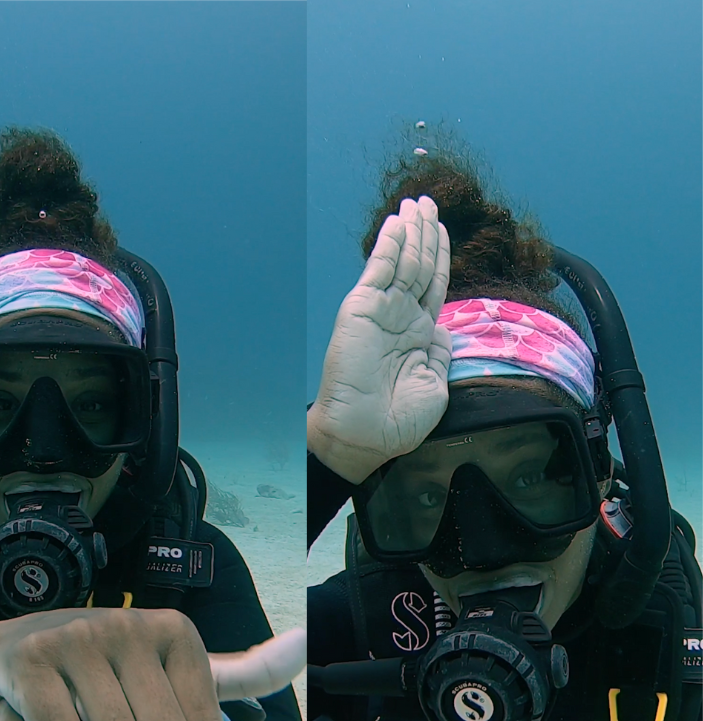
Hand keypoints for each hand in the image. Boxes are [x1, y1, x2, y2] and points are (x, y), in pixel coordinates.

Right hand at [309, 195, 452, 483]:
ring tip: (420, 202)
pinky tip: (399, 221)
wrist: (365, 434)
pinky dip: (390, 243)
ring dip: (412, 230)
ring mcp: (380, 311)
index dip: (439, 256)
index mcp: (418, 334)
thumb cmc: (399, 421)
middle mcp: (400, 317)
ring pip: (403, 261)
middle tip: (430, 201)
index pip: (432, 285)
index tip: (442, 230)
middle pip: (418, 264)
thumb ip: (441, 351)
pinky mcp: (361, 308)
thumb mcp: (435, 383)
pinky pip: (380, 269)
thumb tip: (444, 327)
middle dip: (426, 232)